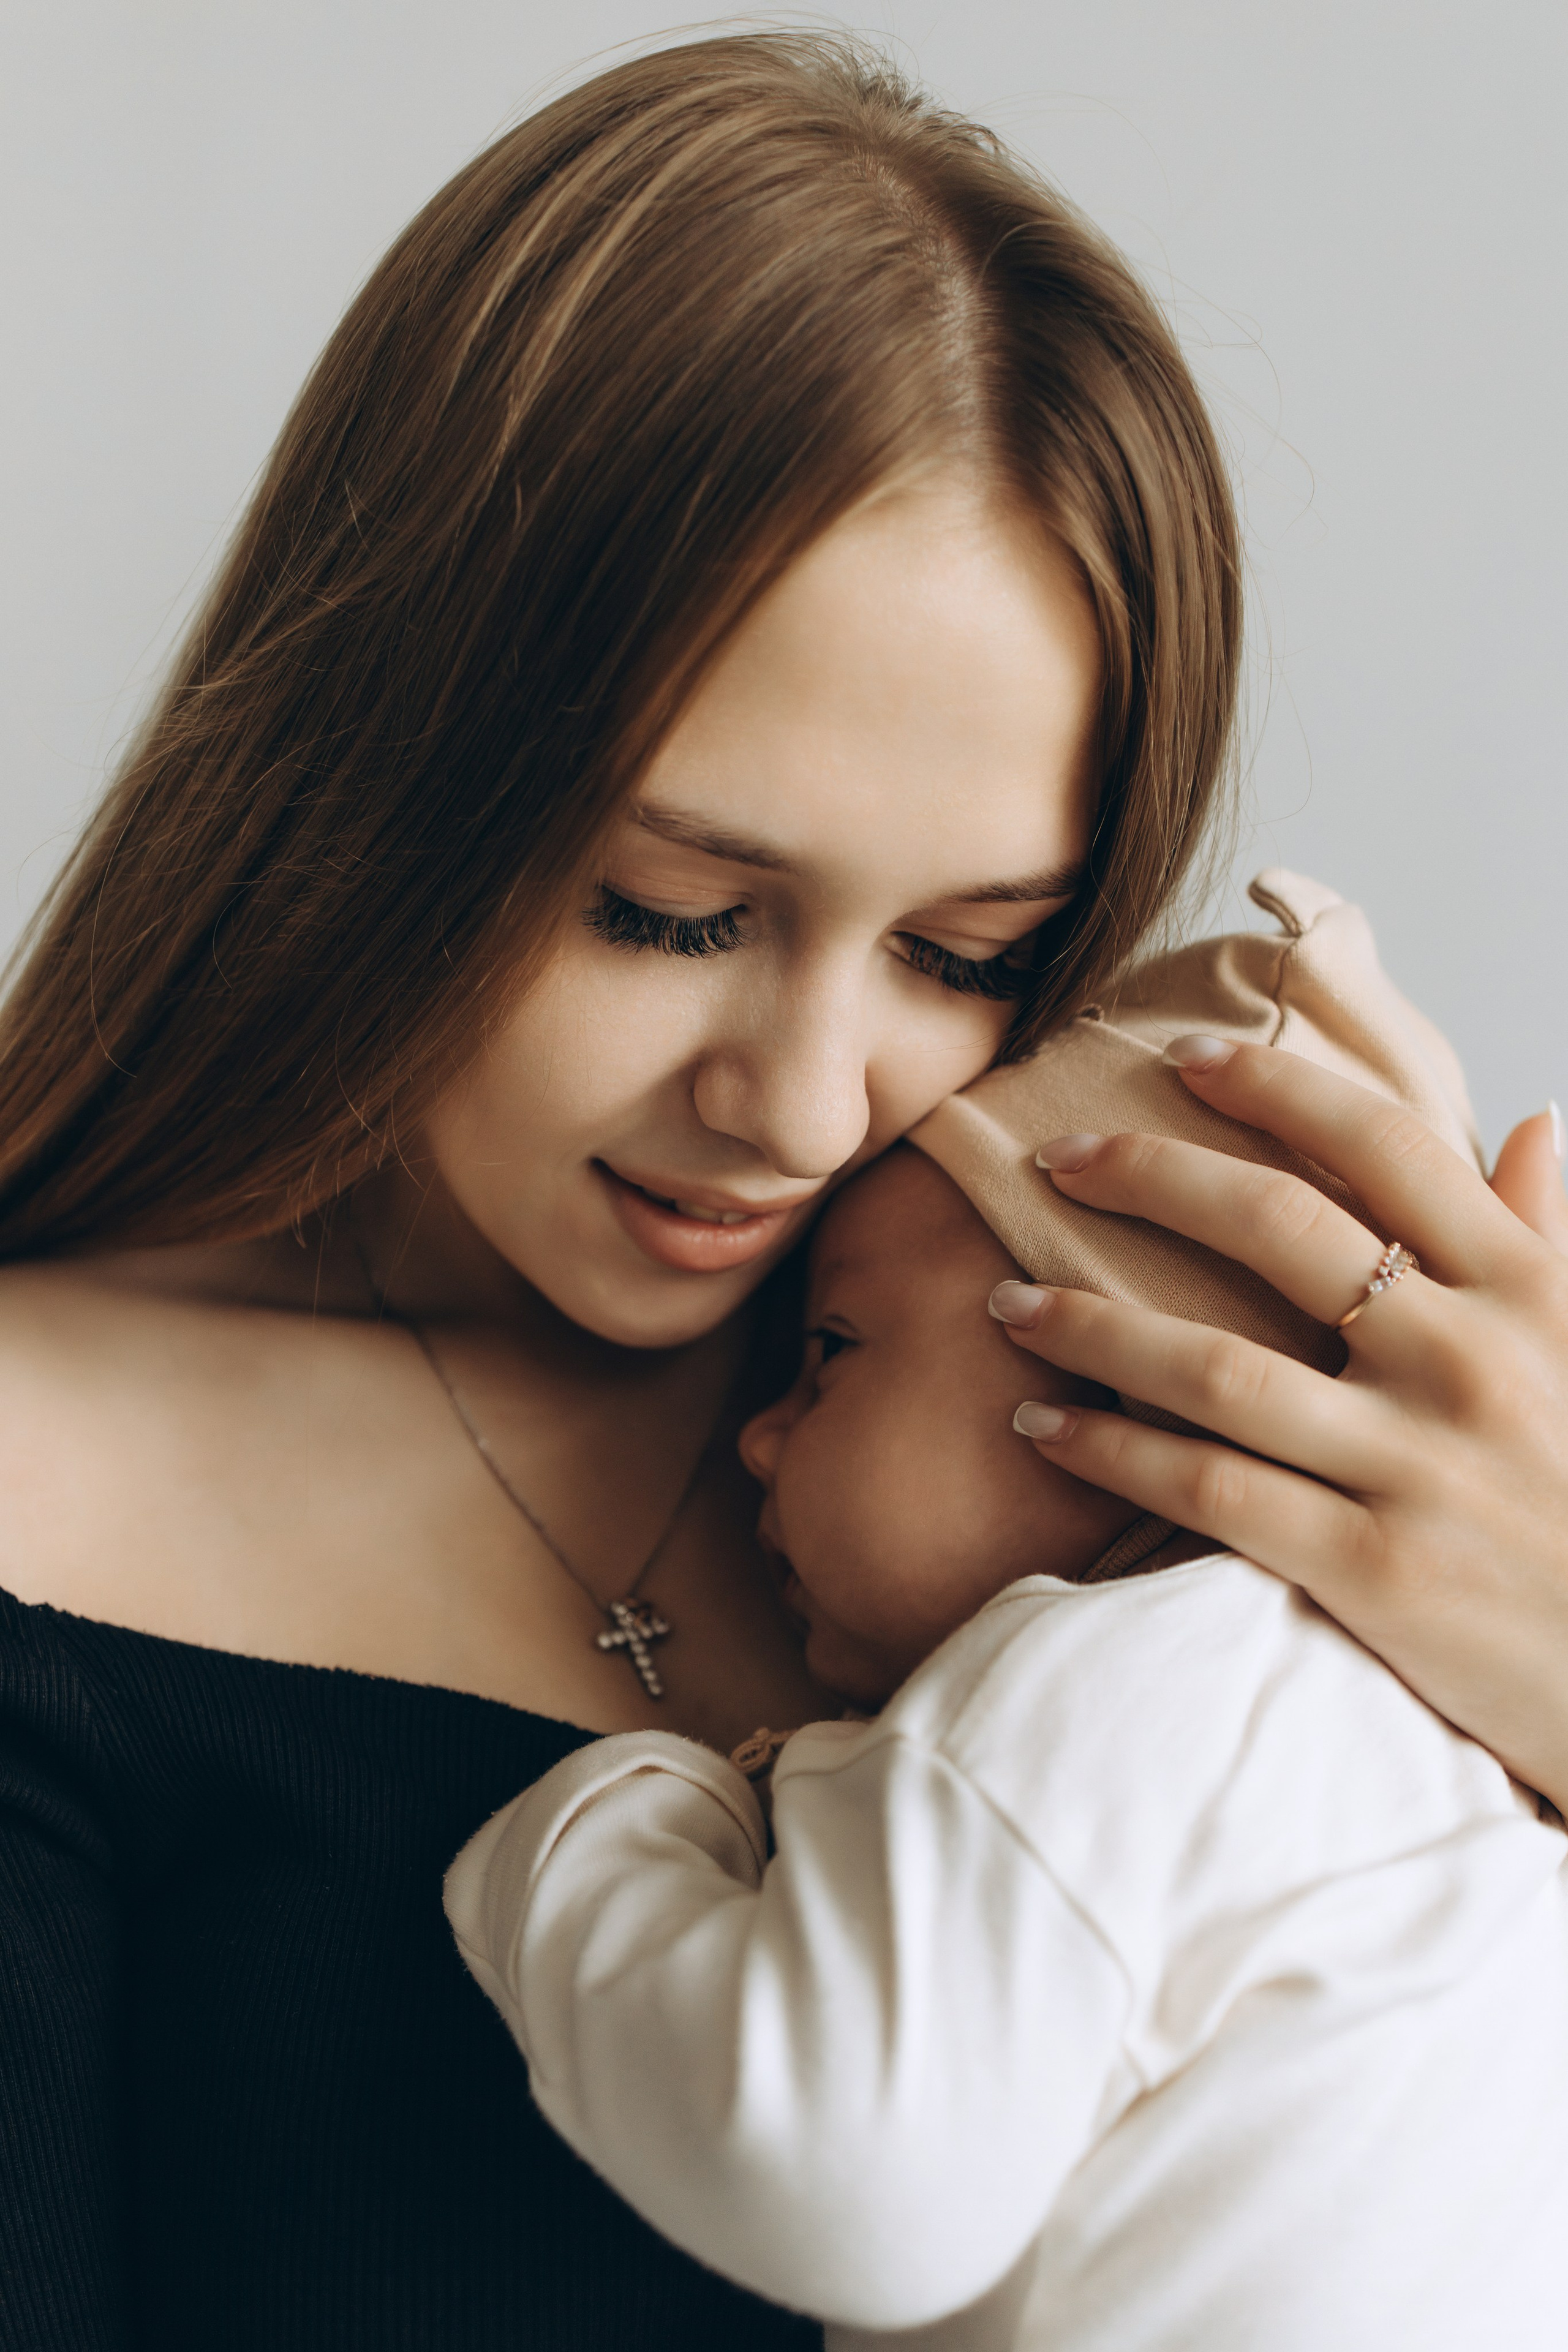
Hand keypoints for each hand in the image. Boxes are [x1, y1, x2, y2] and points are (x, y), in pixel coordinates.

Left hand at [991, 1040, 1567, 1810]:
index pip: (1385, 1145)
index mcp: (1526, 1290)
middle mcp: (1469, 1361)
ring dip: (1092, 1324)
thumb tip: (1532, 1123)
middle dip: (1147, 1176)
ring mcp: (1419, 1467)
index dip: (1275, 1085)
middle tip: (1053, 1158)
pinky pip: (1213, 1490)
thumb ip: (1548, 1237)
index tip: (1183, 1058)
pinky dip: (1115, 1451)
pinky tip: (1044, 1426)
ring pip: (1217, 1366)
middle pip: (1278, 1228)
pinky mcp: (1376, 1571)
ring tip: (1007, 1303)